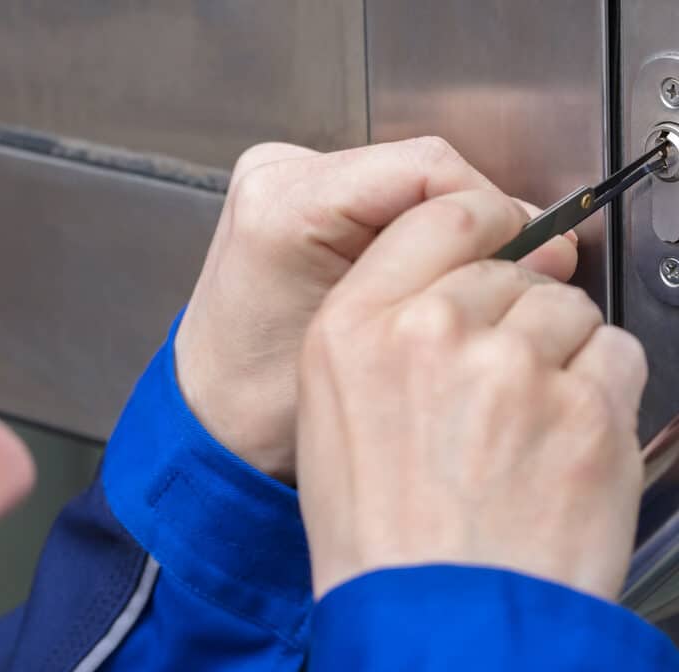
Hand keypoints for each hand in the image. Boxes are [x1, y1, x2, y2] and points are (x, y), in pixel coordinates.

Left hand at [175, 139, 577, 482]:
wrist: (212, 417)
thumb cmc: (265, 406)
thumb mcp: (366, 353)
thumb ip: (452, 293)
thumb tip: (544, 248)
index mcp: (286, 207)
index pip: (427, 170)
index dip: (494, 210)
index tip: (531, 253)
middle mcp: (278, 176)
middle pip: (421, 170)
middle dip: (478, 222)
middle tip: (520, 271)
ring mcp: (284, 179)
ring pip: (408, 182)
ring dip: (452, 227)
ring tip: (478, 281)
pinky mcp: (295, 196)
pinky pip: (383, 197)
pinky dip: (420, 230)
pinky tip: (435, 275)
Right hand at [297, 188, 646, 600]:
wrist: (435, 629)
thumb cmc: (377, 537)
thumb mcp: (329, 419)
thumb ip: (378, 335)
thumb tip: (442, 292)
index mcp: (354, 331)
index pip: (438, 216)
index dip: (480, 226)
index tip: (496, 241)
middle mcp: (431, 335)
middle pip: (512, 268)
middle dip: (514, 314)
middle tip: (500, 386)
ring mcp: (513, 370)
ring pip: (570, 310)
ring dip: (560, 354)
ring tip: (529, 428)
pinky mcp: (588, 413)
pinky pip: (618, 357)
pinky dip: (601, 392)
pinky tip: (562, 445)